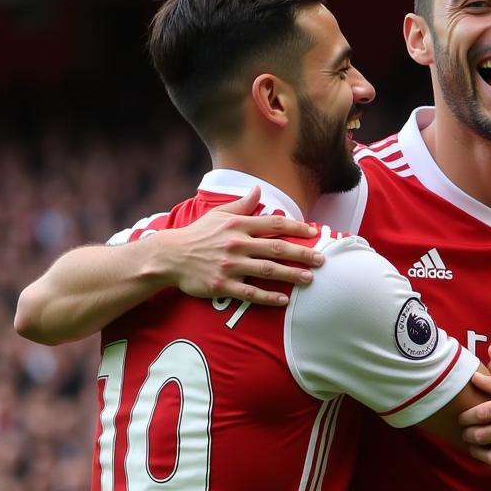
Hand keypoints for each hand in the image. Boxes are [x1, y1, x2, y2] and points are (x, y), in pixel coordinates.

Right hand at [159, 186, 323, 305]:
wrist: (169, 257)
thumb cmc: (197, 234)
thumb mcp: (217, 215)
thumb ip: (242, 205)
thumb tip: (258, 190)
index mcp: (238, 225)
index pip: (274, 224)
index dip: (297, 227)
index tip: (314, 232)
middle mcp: (236, 244)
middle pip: (277, 248)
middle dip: (302, 253)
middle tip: (322, 260)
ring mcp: (230, 266)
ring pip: (267, 271)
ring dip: (291, 275)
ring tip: (309, 279)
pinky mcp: (222, 286)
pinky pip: (250, 293)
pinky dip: (268, 297)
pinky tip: (284, 300)